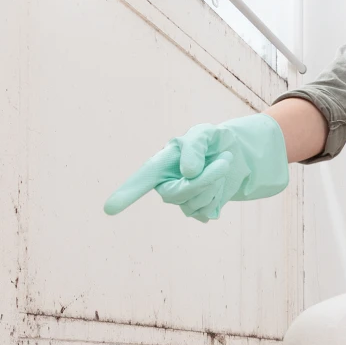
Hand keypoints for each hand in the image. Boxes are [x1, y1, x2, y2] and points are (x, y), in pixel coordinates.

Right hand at [104, 114, 289, 222]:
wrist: (236, 154)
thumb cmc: (213, 142)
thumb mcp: (206, 132)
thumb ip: (194, 145)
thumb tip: (188, 173)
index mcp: (161, 164)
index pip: (142, 179)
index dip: (127, 192)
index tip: (109, 208)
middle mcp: (166, 185)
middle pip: (178, 194)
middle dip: (206, 178)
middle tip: (225, 160)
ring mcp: (181, 201)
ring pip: (195, 204)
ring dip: (216, 183)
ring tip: (222, 165)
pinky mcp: (198, 210)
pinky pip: (208, 211)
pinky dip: (221, 195)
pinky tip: (221, 184)